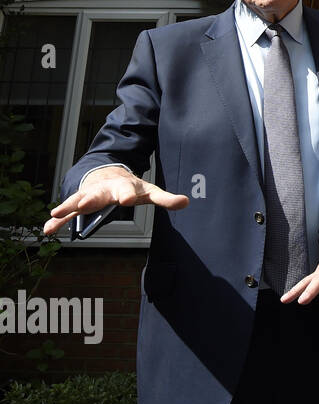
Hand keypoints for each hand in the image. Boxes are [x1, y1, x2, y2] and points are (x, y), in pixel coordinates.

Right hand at [44, 165, 188, 235]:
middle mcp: (104, 190)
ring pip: (78, 201)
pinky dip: (57, 220)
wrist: (108, 173)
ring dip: (68, 206)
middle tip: (85, 204)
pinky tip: (47, 229)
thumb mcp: (149, 191)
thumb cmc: (131, 187)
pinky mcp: (78, 203)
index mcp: (123, 187)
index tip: (127, 199)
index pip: (127, 190)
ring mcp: (89, 196)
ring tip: (57, 212)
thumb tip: (186, 202)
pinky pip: (67, 212)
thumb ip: (166, 198)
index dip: (127, 194)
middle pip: (98, 195)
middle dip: (91, 199)